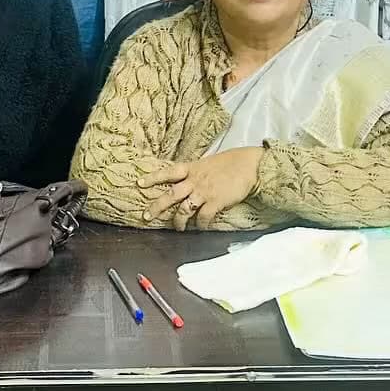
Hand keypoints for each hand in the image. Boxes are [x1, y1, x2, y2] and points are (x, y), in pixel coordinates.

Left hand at [140, 147, 264, 229]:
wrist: (249, 165)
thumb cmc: (231, 163)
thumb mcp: (209, 163)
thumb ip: (197, 172)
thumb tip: (188, 181)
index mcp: (192, 168)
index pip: (168, 172)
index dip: (153, 178)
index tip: (140, 182)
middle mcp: (194, 180)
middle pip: (170, 194)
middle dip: (157, 206)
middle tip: (146, 215)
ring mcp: (204, 191)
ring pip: (183, 209)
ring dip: (178, 221)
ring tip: (177, 227)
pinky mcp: (215, 202)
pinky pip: (202, 217)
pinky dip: (200, 224)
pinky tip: (201, 227)